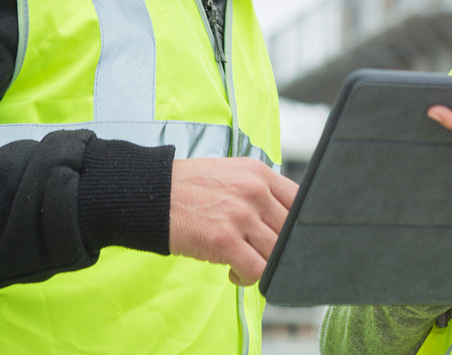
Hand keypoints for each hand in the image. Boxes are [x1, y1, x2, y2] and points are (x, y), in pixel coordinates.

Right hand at [168, 157, 298, 285]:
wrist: (151, 194)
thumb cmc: (189, 188)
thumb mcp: (232, 174)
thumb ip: (259, 191)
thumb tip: (283, 219)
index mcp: (260, 173)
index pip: (301, 201)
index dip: (298, 224)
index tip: (289, 237)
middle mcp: (255, 191)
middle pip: (290, 230)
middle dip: (279, 249)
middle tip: (261, 254)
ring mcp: (241, 215)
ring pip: (276, 252)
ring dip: (263, 265)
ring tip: (244, 263)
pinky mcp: (224, 240)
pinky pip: (255, 268)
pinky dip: (249, 277)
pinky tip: (235, 273)